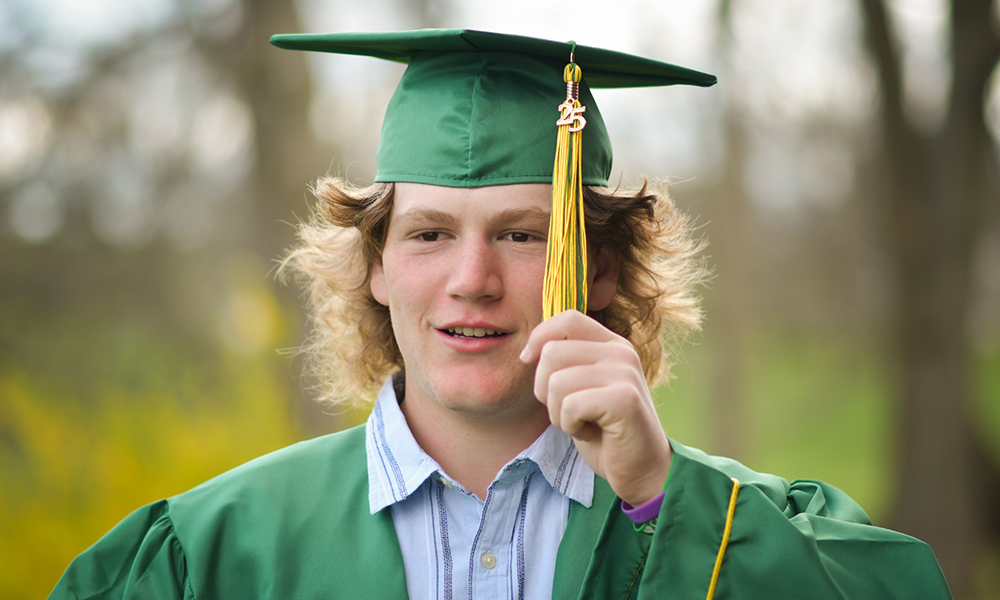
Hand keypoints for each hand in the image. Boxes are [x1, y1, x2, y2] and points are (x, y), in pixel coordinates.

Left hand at [519, 310, 670, 506]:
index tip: (527, 361)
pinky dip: (571, 425)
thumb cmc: (606, 432)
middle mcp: (621, 352)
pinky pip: (570, 405)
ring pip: (556, 381)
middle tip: (566, 410)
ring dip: (558, 412)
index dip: (539, 337)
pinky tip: (592, 432)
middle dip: (544, 388)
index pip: (567, 317)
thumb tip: (529, 350)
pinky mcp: (624, 399)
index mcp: (612, 345)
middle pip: (552, 352)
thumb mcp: (582, 389)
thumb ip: (566, 364)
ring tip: (581, 423)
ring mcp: (625, 373)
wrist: (643, 470)